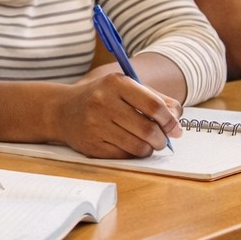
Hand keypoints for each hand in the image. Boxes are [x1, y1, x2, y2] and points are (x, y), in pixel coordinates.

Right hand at [53, 72, 182, 158]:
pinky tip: (130, 146)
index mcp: (116, 83)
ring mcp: (95, 124)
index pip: (153, 105)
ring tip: (148, 144)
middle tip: (163, 140)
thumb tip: (177, 122)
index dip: (169, 120)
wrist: (63, 110)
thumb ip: (155, 99)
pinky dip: (133, 154)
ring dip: (149, 148)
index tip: (175, 127)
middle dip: (162, 139)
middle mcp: (103, 102)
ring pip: (138, 146)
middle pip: (147, 128)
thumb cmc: (102, 98)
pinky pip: (124, 156)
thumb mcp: (126, 88)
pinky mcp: (91, 145)